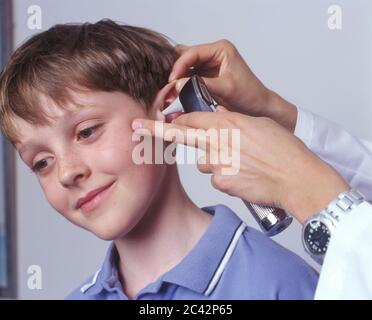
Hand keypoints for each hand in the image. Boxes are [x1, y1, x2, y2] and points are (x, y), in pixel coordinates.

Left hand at [132, 107, 349, 222]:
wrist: (297, 179)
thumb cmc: (284, 150)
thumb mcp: (259, 126)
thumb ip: (233, 122)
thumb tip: (218, 119)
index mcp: (228, 123)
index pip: (191, 119)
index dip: (173, 119)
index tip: (153, 118)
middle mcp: (218, 141)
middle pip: (182, 135)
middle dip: (157, 130)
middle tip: (138, 127)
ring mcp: (218, 163)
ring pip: (203, 161)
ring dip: (213, 161)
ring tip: (240, 164)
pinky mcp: (221, 183)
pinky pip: (215, 178)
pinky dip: (225, 177)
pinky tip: (243, 177)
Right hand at [169, 40, 296, 131]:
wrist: (259, 107)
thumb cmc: (249, 94)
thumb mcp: (225, 88)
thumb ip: (201, 84)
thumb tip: (178, 83)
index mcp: (221, 49)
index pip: (192, 52)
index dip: (180, 65)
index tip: (172, 80)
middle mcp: (214, 54)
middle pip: (186, 57)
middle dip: (177, 70)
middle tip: (169, 86)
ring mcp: (209, 65)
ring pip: (185, 67)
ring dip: (178, 78)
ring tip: (172, 91)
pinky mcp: (207, 76)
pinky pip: (189, 77)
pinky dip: (183, 85)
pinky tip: (177, 93)